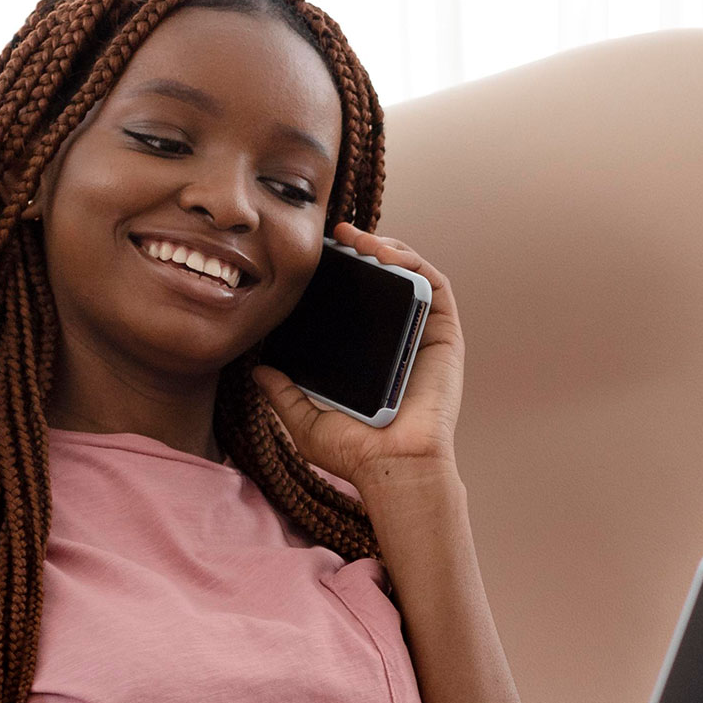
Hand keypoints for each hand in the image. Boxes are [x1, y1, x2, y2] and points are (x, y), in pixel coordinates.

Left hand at [251, 223, 464, 504]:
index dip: (343, 276)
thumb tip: (258, 371)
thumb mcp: (305, 422)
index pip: (359, 305)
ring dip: (388, 247)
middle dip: (364, 250)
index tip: (317, 258)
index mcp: (371, 357)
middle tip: (336, 235)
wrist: (394, 466)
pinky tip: (385, 252)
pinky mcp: (444, 336)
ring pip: (411, 277)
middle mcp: (399, 342)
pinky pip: (434, 286)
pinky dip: (413, 262)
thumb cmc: (356, 453)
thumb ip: (283, 395)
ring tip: (357, 237)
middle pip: (386, 283)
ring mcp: (423, 336)